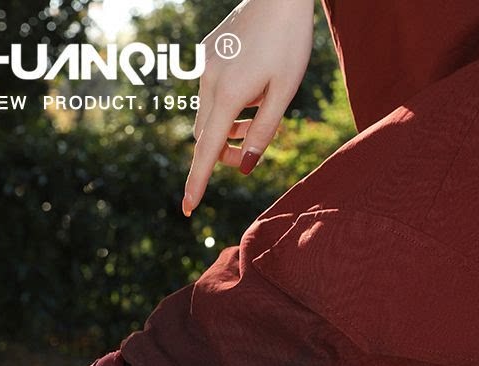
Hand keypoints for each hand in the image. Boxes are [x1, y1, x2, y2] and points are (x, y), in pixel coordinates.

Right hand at [183, 0, 314, 216]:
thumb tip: (244, 166)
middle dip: (224, 151)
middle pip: (206, 136)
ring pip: (208, 114)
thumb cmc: (289, 44)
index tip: (189, 208)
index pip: (207, 150)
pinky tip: (252, 85)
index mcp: (227, 94)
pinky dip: (227, 103)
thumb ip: (263, 132)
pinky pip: (211, 91)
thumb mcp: (284, 94)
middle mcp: (207, 80)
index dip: (199, 181)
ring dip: (227, 126)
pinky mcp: (206, 52)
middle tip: (252, 148)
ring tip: (259, 111)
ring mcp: (204, 64)